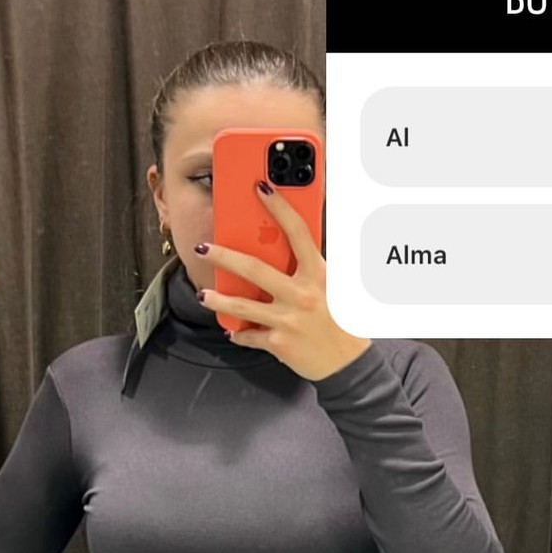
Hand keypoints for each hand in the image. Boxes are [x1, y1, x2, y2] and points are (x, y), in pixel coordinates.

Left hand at [196, 183, 371, 381]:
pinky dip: (240, 334)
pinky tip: (234, 331)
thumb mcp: (331, 288)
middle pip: (254, 269)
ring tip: (204, 296)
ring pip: (243, 306)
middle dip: (223, 256)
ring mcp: (288, 320)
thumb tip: (279, 253)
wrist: (347, 364)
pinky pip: (251, 336)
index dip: (279, 207)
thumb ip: (308, 270)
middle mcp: (302, 295)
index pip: (298, 232)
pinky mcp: (279, 343)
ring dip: (218, 300)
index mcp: (317, 275)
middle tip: (204, 248)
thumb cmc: (340, 323)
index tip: (261, 188)